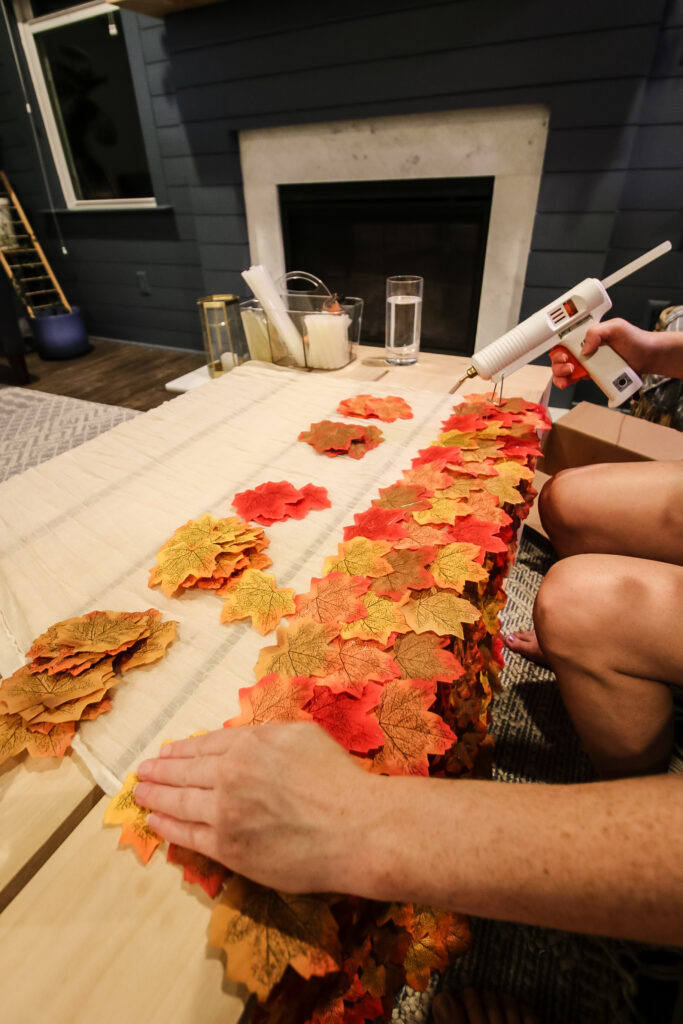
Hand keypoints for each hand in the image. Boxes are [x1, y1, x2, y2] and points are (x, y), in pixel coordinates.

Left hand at [134, 722, 376, 892]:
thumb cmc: (338, 780)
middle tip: (142, 772)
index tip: (166, 752)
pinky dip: (167, 827)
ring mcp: (225, 813)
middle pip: (184, 771)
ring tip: (140, 794)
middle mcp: (230, 774)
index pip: (204, 745)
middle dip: (159, 771)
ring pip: (179, 802)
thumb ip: (266, 736)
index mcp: (249, 744)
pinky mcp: (228, 848)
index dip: (181, 749)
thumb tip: (244, 741)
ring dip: (154, 797)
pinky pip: (187, 835)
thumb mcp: (302, 736)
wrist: (354, 828)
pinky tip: (155, 821)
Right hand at [550, 318, 656, 387]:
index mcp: (586, 336)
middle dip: (558, 362)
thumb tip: (584, 348)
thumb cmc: (634, 339)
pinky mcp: (591, 375)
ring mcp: (587, 363)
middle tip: (568, 364)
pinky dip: (566, 382)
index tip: (563, 353)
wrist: (647, 357)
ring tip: (570, 373)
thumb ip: (597, 332)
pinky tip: (567, 382)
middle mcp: (584, 349)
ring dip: (559, 373)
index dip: (558, 347)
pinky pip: (574, 379)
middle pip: (560, 356)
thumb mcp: (616, 327)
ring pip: (563, 369)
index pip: (564, 340)